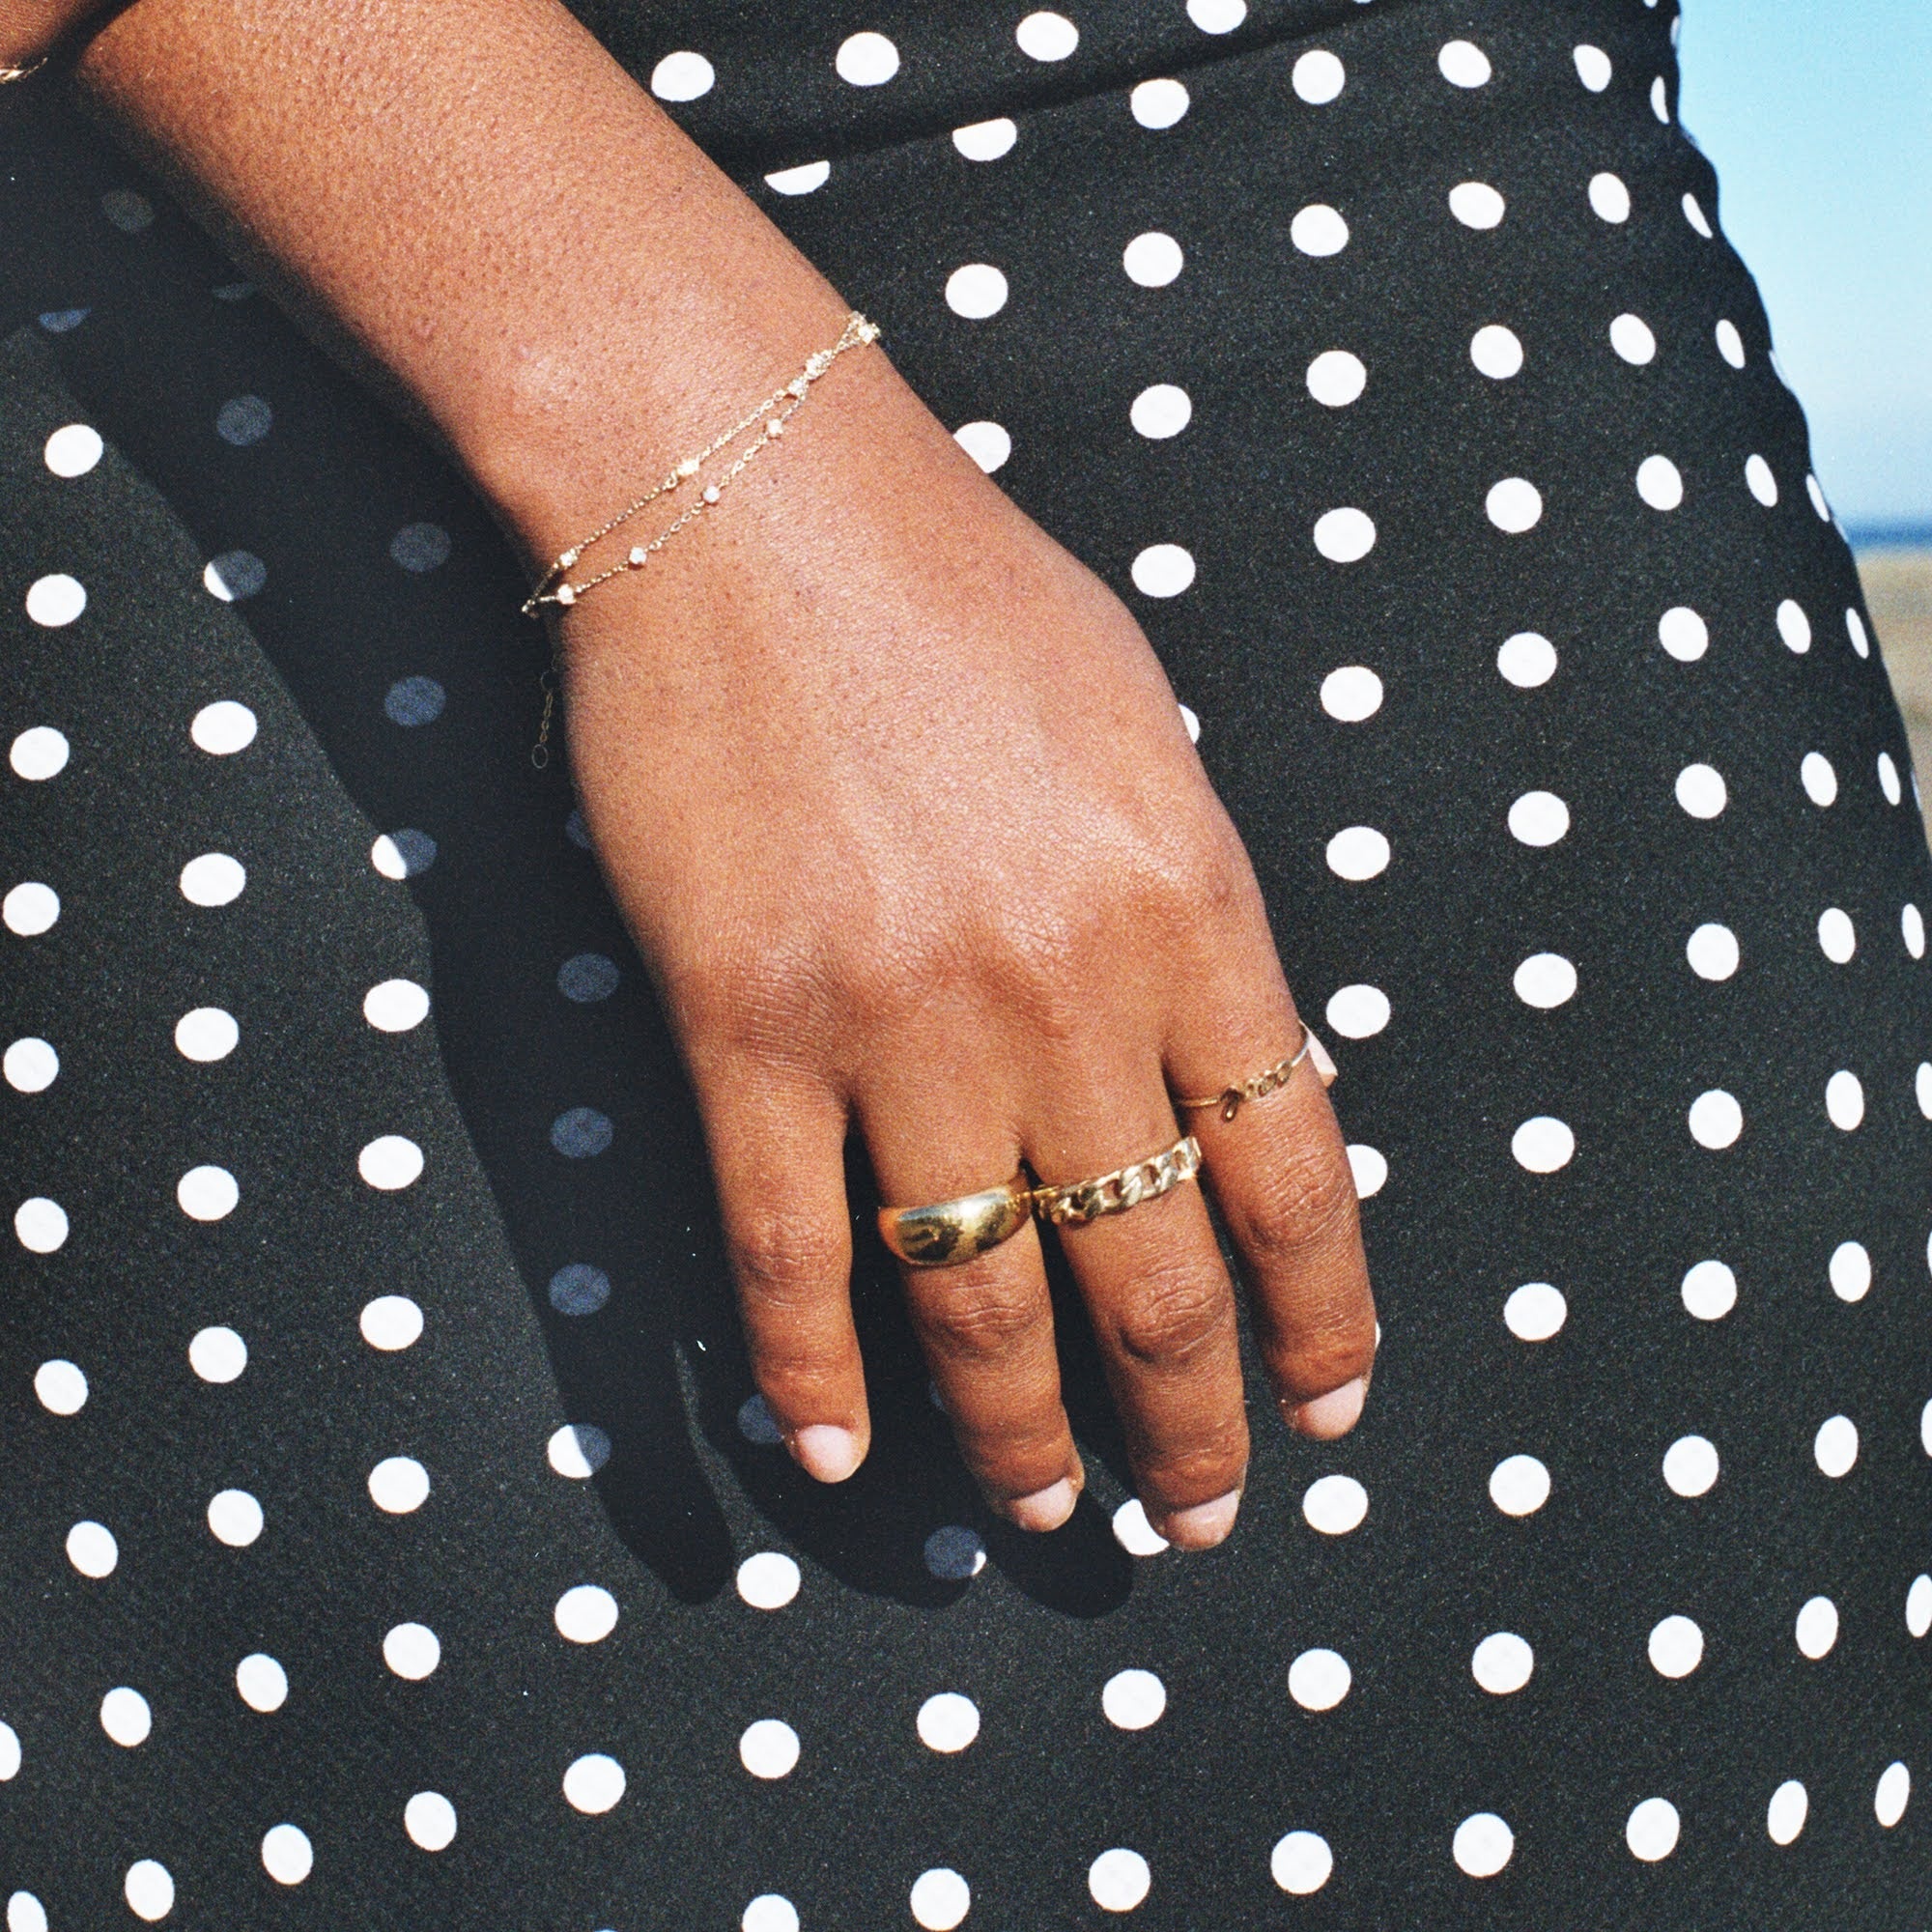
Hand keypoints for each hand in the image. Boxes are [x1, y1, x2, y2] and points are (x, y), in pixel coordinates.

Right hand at [555, 323, 1375, 1549]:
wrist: (746, 488)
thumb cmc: (955, 588)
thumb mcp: (1141, 730)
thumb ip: (1191, 910)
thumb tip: (1211, 1060)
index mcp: (1189, 906)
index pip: (1293, 1174)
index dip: (1319, 1319)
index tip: (1322, 1408)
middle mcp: (1062, 992)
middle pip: (1153, 1271)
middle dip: (1192, 1418)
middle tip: (1201, 1510)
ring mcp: (898, 1021)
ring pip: (980, 1296)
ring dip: (1025, 1434)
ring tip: (1057, 1516)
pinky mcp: (745, 1026)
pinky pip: (785, 1248)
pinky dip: (810, 1367)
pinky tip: (840, 1447)